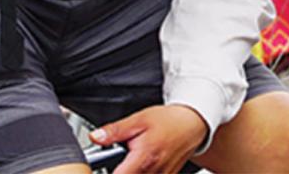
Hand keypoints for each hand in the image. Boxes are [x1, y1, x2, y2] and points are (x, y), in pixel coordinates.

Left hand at [92, 104, 207, 173]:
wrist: (193, 123)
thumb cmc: (168, 120)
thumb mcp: (139, 120)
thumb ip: (115, 131)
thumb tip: (96, 137)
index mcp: (143, 158)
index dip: (107, 172)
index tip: (98, 167)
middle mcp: (153, 173)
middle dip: (119, 170)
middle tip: (118, 159)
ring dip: (130, 171)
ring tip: (130, 161)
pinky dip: (142, 172)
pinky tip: (142, 165)